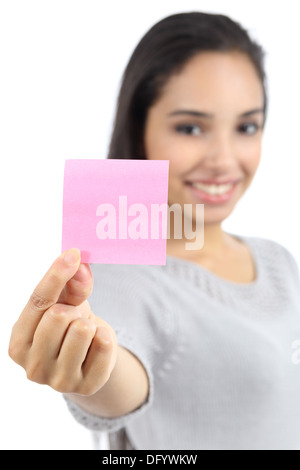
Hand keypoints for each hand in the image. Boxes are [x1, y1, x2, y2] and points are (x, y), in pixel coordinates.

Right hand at [9, 249, 117, 395]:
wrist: (88, 359)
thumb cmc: (70, 326)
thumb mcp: (67, 303)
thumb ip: (72, 284)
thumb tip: (79, 264)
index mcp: (19, 341)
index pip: (37, 301)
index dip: (56, 274)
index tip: (73, 253)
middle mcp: (32, 366)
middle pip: (58, 315)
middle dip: (73, 310)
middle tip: (74, 320)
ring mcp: (58, 381)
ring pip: (82, 330)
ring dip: (89, 325)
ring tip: (84, 336)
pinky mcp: (87, 386)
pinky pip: (103, 345)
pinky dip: (105, 338)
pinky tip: (95, 348)